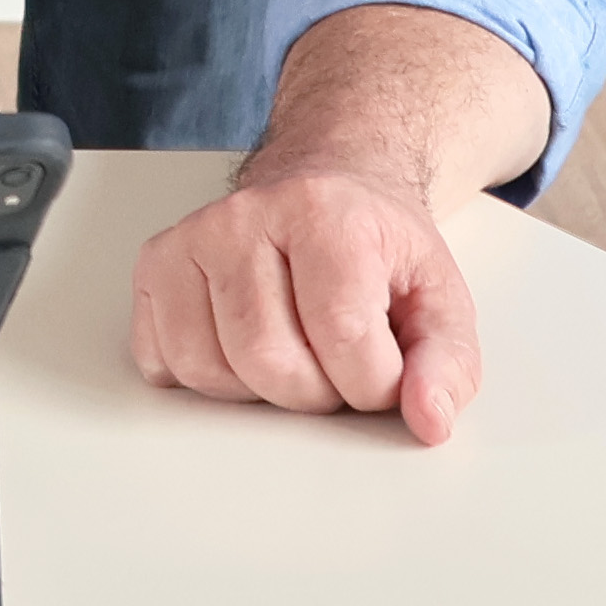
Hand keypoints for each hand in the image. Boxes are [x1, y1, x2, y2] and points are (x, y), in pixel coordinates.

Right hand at [128, 160, 486, 442]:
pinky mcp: (157, 263)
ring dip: (258, 391)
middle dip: (313, 393)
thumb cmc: (375, 244)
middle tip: (334, 365)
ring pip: (208, 369)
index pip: (342, 336)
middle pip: (268, 360)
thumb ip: (448, 362)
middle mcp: (249, 215)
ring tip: (291, 353)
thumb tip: (429, 420)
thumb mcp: (438, 296)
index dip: (371, 384)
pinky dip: (205, 378)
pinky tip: (241, 347)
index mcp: (327, 214)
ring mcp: (194, 237)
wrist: (327, 185)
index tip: (382, 371)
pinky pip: (163, 361)